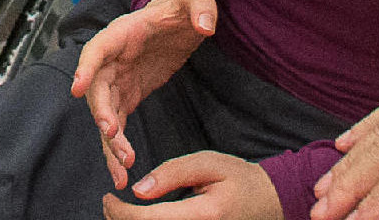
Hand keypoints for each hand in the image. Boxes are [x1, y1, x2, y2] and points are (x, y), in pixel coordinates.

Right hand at [72, 0, 218, 185]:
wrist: (177, 22)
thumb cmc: (179, 9)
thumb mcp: (194, 0)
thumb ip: (200, 6)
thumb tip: (205, 25)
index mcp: (122, 33)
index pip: (97, 48)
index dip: (85, 66)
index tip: (77, 87)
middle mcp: (112, 58)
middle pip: (97, 88)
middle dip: (101, 113)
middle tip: (112, 136)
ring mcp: (117, 78)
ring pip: (104, 112)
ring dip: (109, 140)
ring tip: (121, 169)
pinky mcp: (126, 95)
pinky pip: (116, 122)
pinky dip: (116, 145)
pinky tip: (123, 168)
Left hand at [104, 151, 280, 219]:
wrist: (271, 203)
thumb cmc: (240, 180)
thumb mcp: (208, 164)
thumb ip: (173, 174)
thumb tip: (138, 190)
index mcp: (204, 216)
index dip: (121, 212)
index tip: (108, 197)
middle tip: (109, 204)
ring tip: (121, 212)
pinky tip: (143, 219)